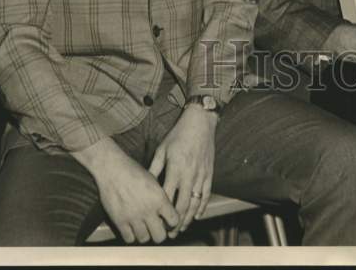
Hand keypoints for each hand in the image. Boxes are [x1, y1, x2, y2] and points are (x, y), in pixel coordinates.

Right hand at [75, 138, 178, 243]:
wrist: (113, 169)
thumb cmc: (133, 171)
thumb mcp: (153, 181)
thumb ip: (160, 197)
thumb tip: (167, 212)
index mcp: (159, 198)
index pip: (173, 221)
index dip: (172, 223)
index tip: (168, 221)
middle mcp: (148, 210)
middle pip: (160, 236)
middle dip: (159, 233)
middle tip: (156, 228)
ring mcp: (133, 217)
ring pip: (144, 239)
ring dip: (145, 235)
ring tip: (143, 228)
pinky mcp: (120, 221)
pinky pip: (129, 239)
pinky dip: (131, 236)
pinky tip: (132, 228)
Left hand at [148, 105, 217, 236]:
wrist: (200, 122)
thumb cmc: (178, 135)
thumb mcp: (162, 149)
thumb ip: (154, 168)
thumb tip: (146, 184)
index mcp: (175, 168)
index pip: (168, 198)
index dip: (163, 213)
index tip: (157, 223)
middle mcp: (189, 174)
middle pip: (183, 205)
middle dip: (176, 222)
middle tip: (170, 233)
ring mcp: (201, 175)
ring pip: (196, 203)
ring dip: (189, 218)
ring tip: (182, 228)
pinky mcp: (209, 173)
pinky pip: (206, 194)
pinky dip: (202, 207)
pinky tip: (197, 215)